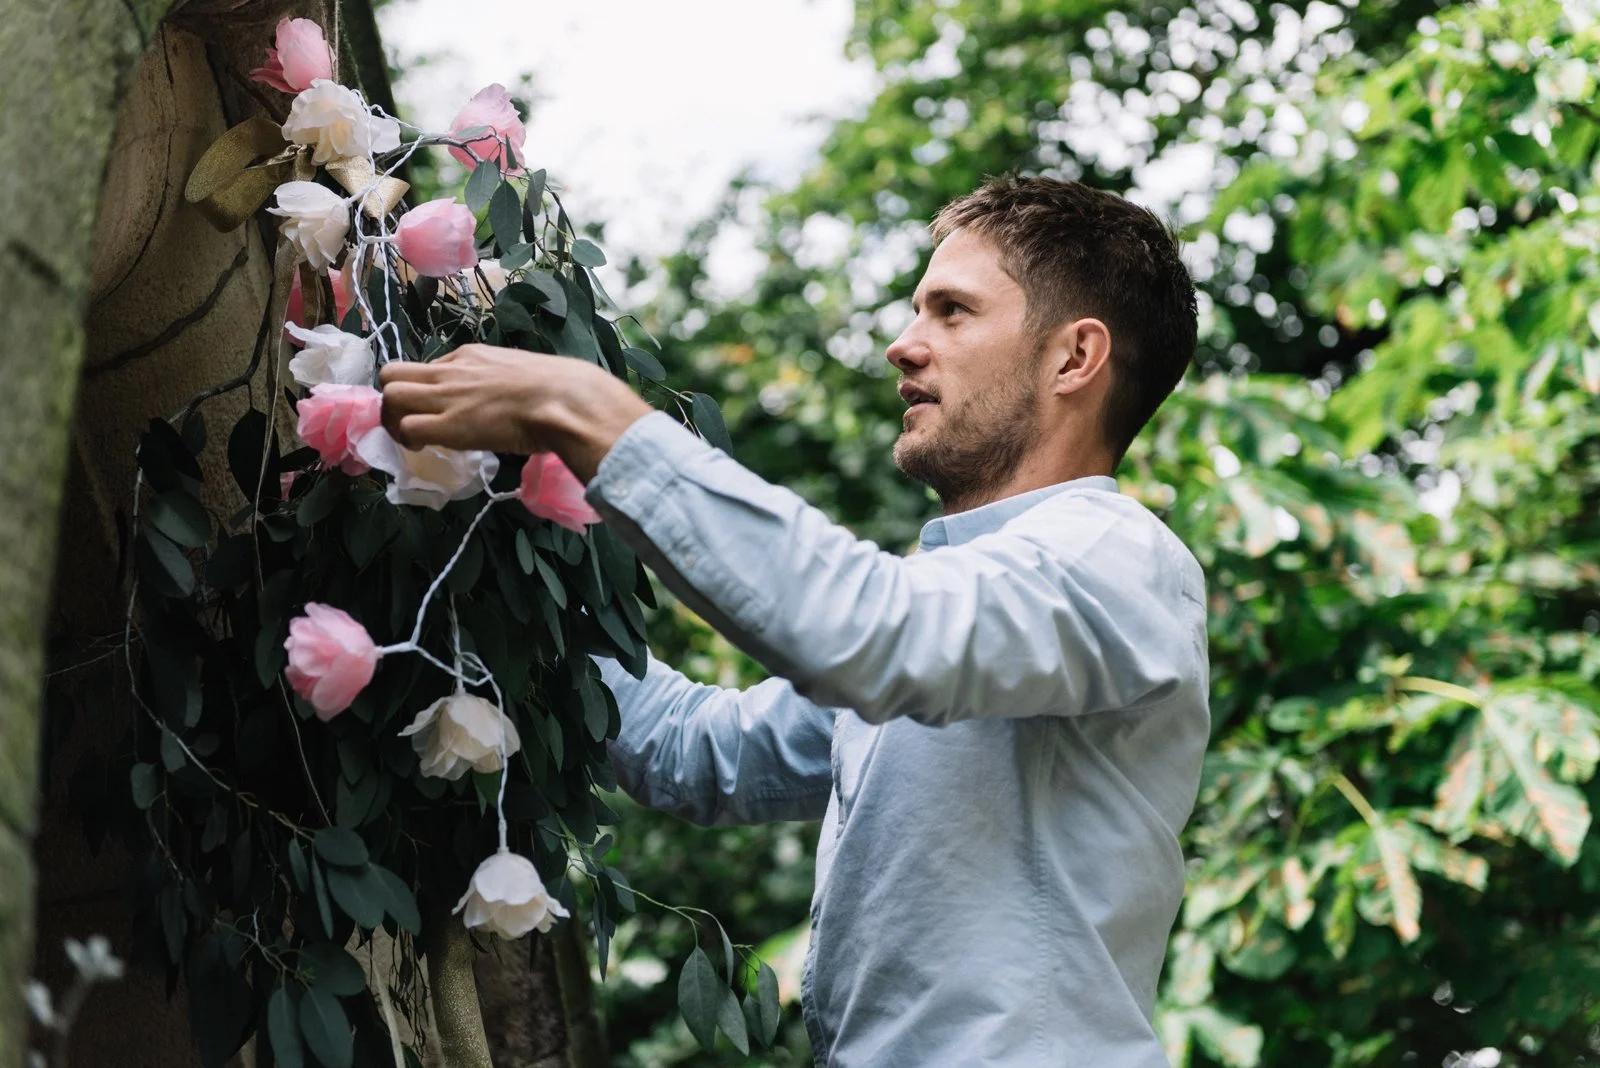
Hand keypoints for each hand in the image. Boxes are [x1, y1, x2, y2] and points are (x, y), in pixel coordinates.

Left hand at [379, 345, 652, 479]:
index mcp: (470, 356)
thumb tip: (514, 397)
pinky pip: (407, 428)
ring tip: (413, 439)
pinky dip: (408, 441)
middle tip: (410, 422)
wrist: (566, 400)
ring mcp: (447, 397)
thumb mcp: (523, 372)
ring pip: (390, 396)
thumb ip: (505, 381)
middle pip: (392, 374)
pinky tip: (424, 450)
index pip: (427, 367)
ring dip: (394, 419)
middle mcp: (450, 371)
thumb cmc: (560, 388)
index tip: (439, 409)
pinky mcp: (448, 425)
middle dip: (394, 400)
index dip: (425, 390)